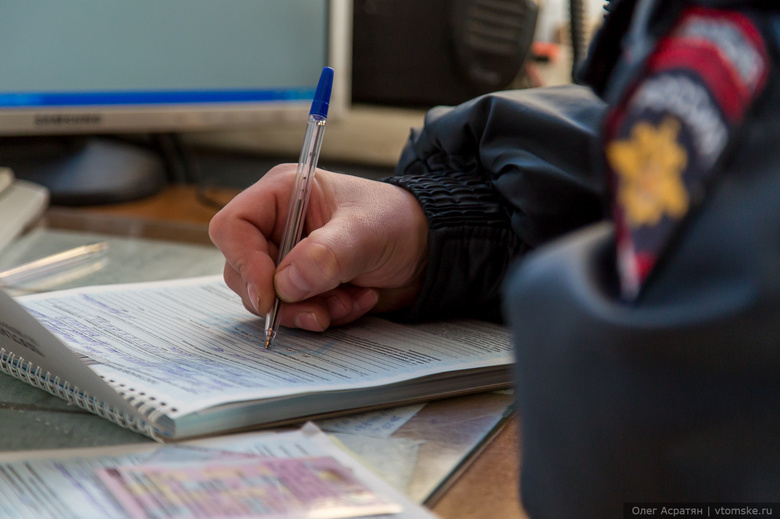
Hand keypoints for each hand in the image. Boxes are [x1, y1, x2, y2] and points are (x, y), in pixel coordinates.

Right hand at [209, 164, 428, 330]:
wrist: (429, 252)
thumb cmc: (398, 223)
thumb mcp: (366, 233)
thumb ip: (326, 255)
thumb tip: (285, 284)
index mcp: (284, 195)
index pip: (234, 227)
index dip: (244, 262)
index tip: (269, 296)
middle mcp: (279, 227)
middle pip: (243, 271)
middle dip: (283, 298)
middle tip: (320, 309)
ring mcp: (290, 260)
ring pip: (269, 299)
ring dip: (310, 309)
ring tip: (349, 300)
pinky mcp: (305, 287)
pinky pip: (295, 313)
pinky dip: (326, 315)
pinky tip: (357, 301)